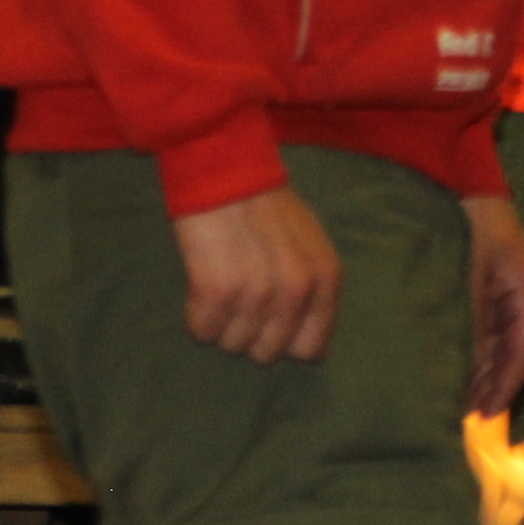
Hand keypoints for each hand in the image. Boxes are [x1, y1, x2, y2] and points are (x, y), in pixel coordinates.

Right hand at [173, 185, 339, 364]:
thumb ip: (317, 295)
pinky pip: (203, 331)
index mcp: (325, 280)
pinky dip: (197, 314)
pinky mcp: (218, 292)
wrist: (226, 171)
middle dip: (251, 332)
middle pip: (268, 353)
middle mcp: (297, 291)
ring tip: (222, 280)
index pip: (309, 348)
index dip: (284, 338)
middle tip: (240, 292)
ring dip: (222, 321)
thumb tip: (315, 353)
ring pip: (233, 345)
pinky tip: (203, 282)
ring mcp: (259, 294)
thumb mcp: (310, 248)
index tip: (269, 316)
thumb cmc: (266, 208)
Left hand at [462, 195, 523, 415]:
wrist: (463, 184)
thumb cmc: (472, 223)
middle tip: (470, 418)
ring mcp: (506, 297)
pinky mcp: (490, 294)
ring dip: (484, 375)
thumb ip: (476, 315)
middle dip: (494, 387)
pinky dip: (476, 356)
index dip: (507, 385)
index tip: (487, 413)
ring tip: (462, 404)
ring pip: (500, 347)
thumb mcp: (474, 270)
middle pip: (513, 354)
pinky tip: (460, 373)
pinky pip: (488, 333)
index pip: (523, 351)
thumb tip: (474, 362)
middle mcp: (521, 299)